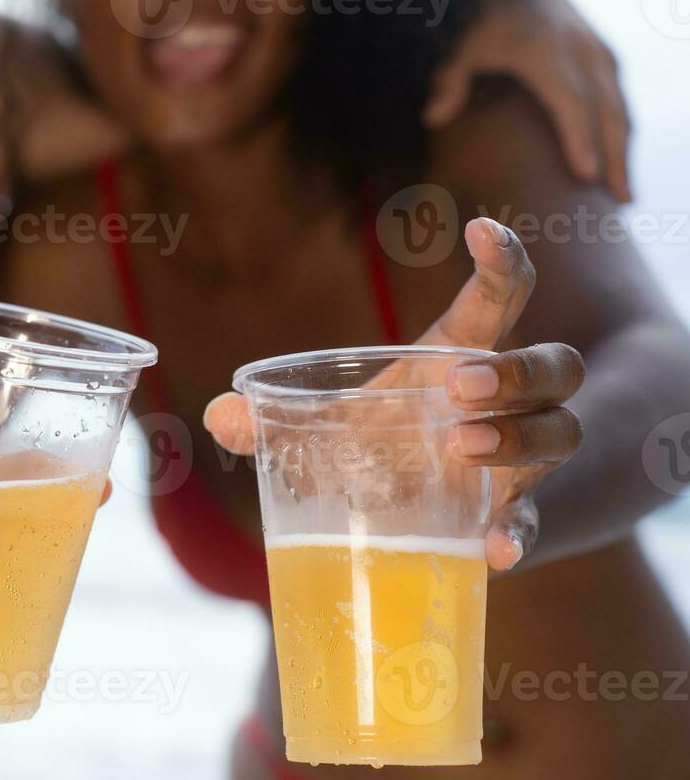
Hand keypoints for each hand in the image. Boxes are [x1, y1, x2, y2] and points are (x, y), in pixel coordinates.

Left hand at [206, 218, 583, 572]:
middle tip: (458, 385)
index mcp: (454, 358)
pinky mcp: (508, 514)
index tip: (482, 231)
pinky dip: (518, 533)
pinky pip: (531, 522)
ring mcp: (516, 460)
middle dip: (516, 368)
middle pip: (554, 367)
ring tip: (461, 447)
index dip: (505, 260)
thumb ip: (270, 419)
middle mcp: (504, 403)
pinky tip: (496, 549)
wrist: (404, 518)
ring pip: (559, 432)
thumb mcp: (320, 429)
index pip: (500, 297)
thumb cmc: (370, 449)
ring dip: (518, 437)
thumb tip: (219, 413)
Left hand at [424, 0, 630, 202]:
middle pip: (606, 110)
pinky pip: (621, 99)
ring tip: (624, 195)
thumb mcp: (462, 48)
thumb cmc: (487, 26)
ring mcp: (598, 55)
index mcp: (546, 53)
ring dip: (625, 150)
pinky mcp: (607, 59)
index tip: (586, 175)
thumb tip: (433, 119)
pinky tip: (621, 164)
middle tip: (619, 200)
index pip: (570, 101)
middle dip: (615, 156)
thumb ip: (449, 82)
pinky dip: (623, 134)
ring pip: (620, 107)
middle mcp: (581, 53)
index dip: (579, 138)